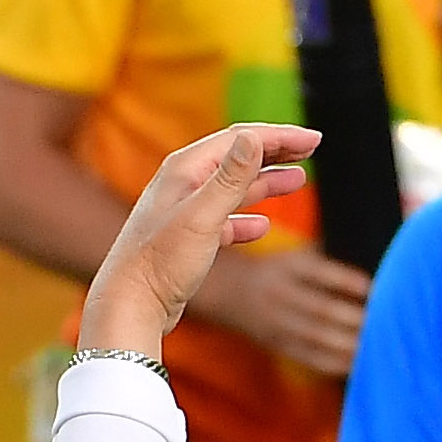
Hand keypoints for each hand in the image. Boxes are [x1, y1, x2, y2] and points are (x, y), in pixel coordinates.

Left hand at [81, 123, 318, 357]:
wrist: (128, 305)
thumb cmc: (160, 262)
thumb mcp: (201, 216)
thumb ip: (230, 177)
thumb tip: (254, 137)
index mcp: (185, 169)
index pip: (239, 139)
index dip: (279, 136)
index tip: (313, 140)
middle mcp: (182, 184)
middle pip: (236, 157)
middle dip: (276, 151)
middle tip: (311, 149)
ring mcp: (183, 212)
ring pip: (233, 188)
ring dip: (266, 182)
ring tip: (298, 179)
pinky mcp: (185, 240)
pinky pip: (223, 220)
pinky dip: (246, 219)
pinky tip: (263, 227)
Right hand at [189, 246, 372, 378]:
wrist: (230, 292)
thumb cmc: (281, 269)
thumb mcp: (297, 254)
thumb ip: (330, 255)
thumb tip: (377, 261)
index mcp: (288, 266)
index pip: (319, 272)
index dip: (346, 281)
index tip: (374, 288)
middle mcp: (281, 294)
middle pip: (321, 309)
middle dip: (355, 318)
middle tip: (386, 323)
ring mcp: (278, 323)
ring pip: (317, 337)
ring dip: (350, 344)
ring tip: (379, 346)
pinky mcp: (278, 345)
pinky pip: (309, 357)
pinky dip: (336, 363)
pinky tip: (359, 364)